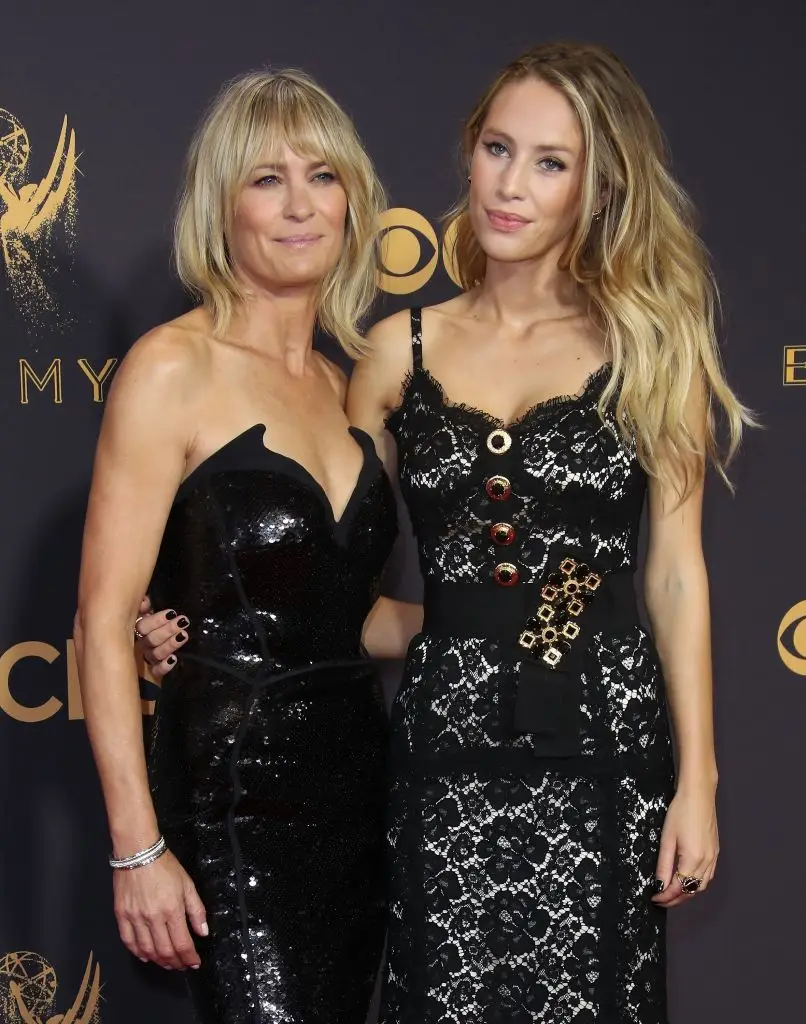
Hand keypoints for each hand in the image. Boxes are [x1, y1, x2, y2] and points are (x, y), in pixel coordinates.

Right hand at [114, 849, 207, 968]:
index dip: (189, 957)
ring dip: (158, 961)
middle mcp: (153, 917)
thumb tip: (203, 932)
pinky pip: (128, 941)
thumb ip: (196, 910)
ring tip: (167, 963)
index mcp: (172, 909)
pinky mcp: (121, 915)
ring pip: (147, 950)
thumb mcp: (187, 884)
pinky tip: (146, 955)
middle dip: (175, 962)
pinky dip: (138, 952)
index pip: (182, 943)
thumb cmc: (165, 866)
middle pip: (164, 951)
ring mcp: (135, 918)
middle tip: (181, 966)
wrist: (138, 852)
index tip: (194, 963)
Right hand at [135, 596, 188, 678]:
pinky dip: (164, 666)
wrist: (145, 662)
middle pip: (151, 639)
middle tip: (182, 622)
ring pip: (155, 653)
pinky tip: (173, 659)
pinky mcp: (152, 674)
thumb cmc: (147, 632)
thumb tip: (144, 601)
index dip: (156, 620)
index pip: (143, 626)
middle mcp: (139, 646)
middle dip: (167, 630)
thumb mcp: (146, 617)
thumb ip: (143, 608)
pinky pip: (157, 671)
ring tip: (183, 635)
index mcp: (135, 631)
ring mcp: (144, 660)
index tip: (171, 613)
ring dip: (170, 644)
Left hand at [651, 783, 718, 907]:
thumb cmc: (680, 812)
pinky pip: (707, 876)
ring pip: (701, 885)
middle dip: (676, 898)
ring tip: (671, 893)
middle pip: (692, 890)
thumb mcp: (667, 839)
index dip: (666, 896)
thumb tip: (660, 885)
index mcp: (694, 859)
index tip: (654, 899)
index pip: (679, 887)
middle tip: (661, 899)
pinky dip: (696, 883)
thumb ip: (664, 865)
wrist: (699, 795)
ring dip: (687, 892)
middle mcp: (707, 862)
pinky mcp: (715, 852)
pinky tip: (686, 880)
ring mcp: (713, 858)